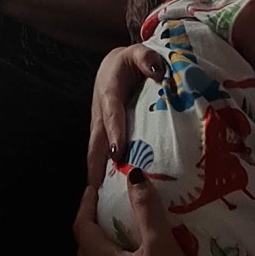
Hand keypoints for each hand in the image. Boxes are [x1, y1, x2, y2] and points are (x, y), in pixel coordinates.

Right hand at [86, 43, 164, 187]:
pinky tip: (111, 194)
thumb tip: (158, 72)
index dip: (114, 132)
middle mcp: (101, 113)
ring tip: (103, 202)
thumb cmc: (131, 62)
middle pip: (96, 142)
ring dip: (98, 174)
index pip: (112, 114)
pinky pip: (102, 155)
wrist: (117, 64)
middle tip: (100, 193)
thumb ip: (147, 58)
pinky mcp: (104, 135)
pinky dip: (103, 173)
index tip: (117, 152)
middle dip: (96, 166)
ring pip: (96, 153)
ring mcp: (101, 126)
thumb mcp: (139, 53)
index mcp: (109, 93)